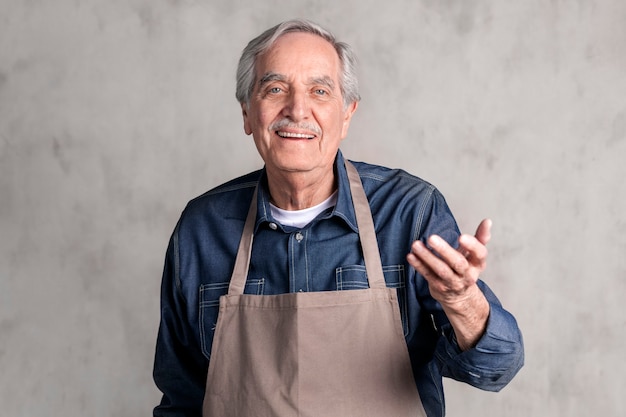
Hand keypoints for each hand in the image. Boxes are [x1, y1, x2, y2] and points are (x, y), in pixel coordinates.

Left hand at [406, 219, 491, 349]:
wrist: (460, 297)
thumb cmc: (466, 269)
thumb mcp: (475, 256)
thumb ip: (480, 237)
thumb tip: (487, 221)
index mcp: (477, 264)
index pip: (479, 254)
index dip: (472, 246)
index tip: (461, 236)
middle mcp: (467, 275)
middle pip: (458, 263)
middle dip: (444, 250)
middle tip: (432, 238)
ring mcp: (452, 282)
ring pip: (441, 270)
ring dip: (427, 257)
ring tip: (416, 245)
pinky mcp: (438, 286)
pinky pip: (428, 275)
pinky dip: (419, 265)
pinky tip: (411, 256)